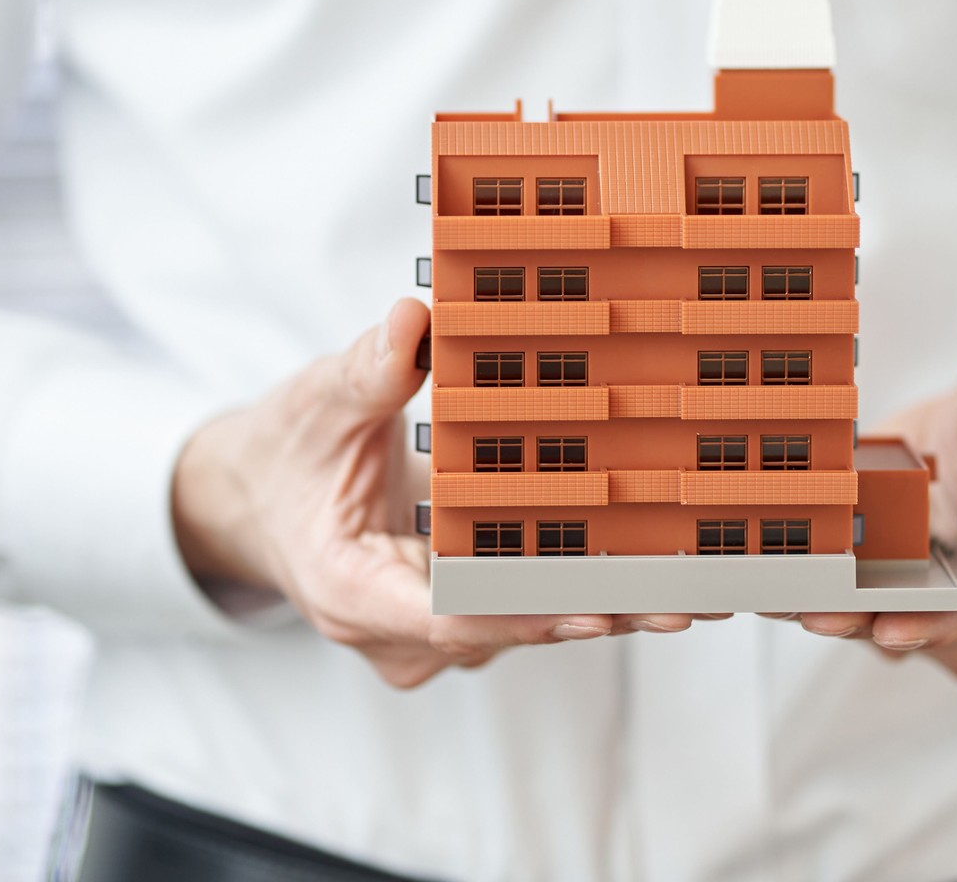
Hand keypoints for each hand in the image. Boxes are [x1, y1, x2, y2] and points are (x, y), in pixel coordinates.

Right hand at [170, 299, 699, 687]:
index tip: (597, 606)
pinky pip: (527, 609)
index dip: (527, 612)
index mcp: (351, 593)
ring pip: (528, 626)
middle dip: (599, 611)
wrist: (259, 500)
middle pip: (509, 628)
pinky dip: (584, 588)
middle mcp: (395, 631)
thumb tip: (412, 320)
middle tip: (688, 595)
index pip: (449, 617)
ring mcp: (430, 635)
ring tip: (697, 587)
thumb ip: (367, 371)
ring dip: (607, 605)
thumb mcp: (317, 403)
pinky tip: (659, 572)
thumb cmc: (286, 454)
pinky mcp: (459, 623)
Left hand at [788, 360, 956, 682]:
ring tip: (783, 581)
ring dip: (830, 603)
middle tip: (814, 608)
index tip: (891, 626)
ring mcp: (937, 604)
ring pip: (876, 620)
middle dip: (867, 621)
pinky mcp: (892, 585)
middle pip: (925, 630)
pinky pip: (849, 593)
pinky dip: (815, 577)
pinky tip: (778, 558)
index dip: (940, 625)